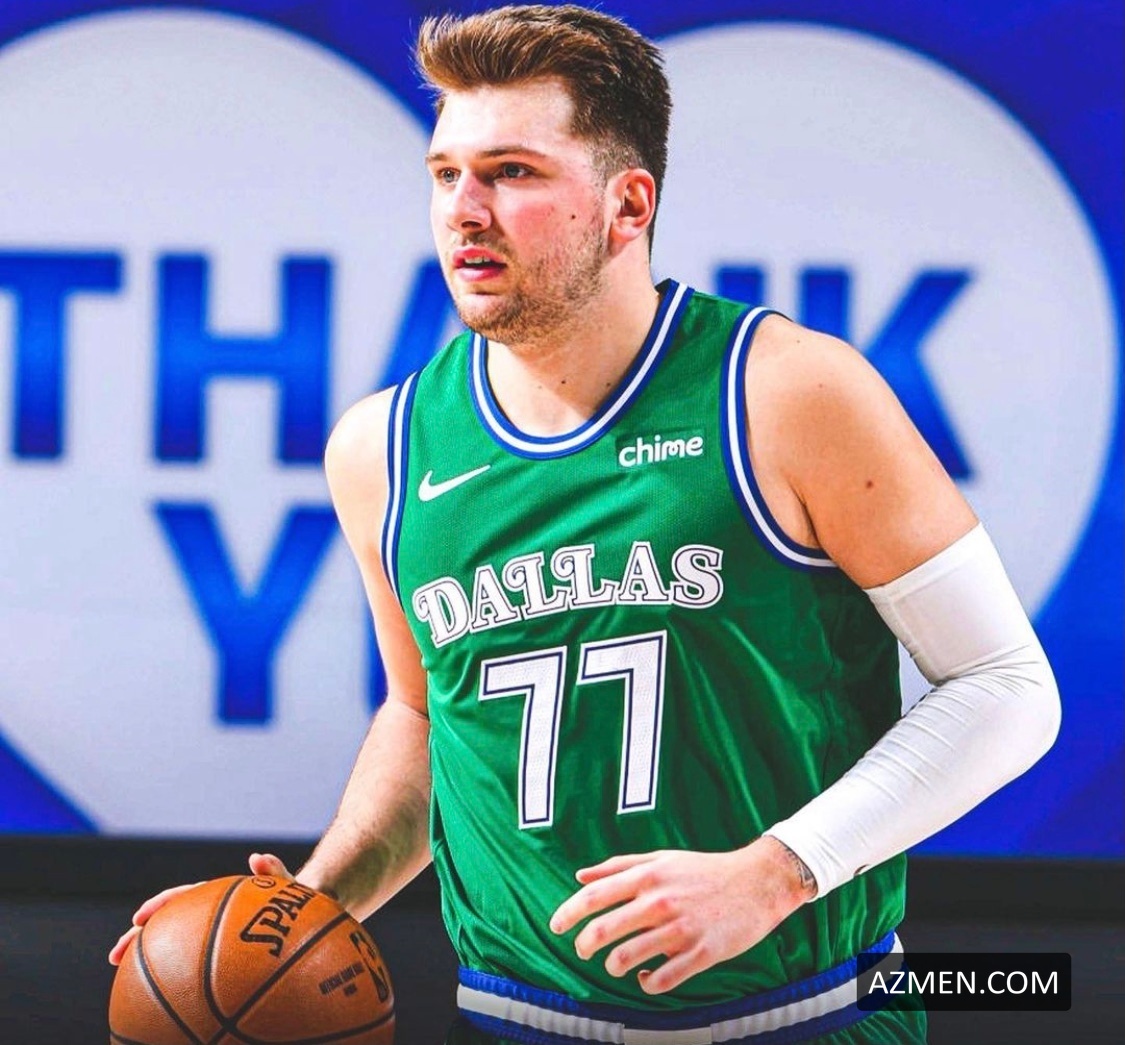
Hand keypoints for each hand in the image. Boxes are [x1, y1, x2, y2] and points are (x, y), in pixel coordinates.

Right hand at [107, 852, 292, 964]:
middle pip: (169, 922)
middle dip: (139, 936)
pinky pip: (189, 968)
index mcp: (221, 897)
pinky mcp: (217, 958)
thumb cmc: (294, 905)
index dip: (162, 904)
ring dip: (145, 958)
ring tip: (121, 974)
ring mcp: (211, 937)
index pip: (186, 896)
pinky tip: (154, 1000)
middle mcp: (210, 915)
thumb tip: (258, 857)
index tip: (139, 917)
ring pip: (172, 946)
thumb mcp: (287, 888)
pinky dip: (170, 978)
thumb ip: (275, 873)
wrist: (305, 924)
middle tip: (115, 955)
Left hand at [548, 837, 815, 993]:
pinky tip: (646, 978)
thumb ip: (619, 866)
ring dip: (614, 966)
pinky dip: (647, 983)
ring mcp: (681, 929)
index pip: (595, 895)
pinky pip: (663, 979)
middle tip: (583, 951)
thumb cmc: (704, 870)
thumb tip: (580, 876)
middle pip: (605, 929)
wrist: (756, 883)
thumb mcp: (661, 858)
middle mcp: (660, 901)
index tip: (555, 927)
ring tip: (615, 965)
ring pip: (628, 958)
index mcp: (647, 875)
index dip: (569, 913)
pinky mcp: (702, 953)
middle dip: (585, 945)